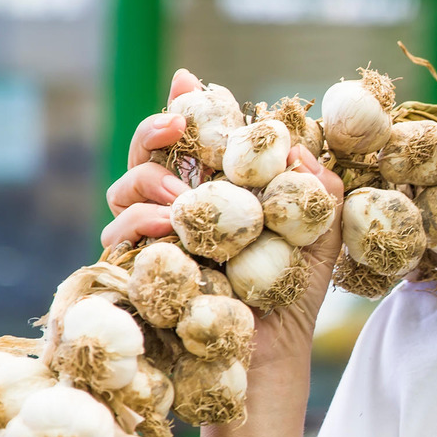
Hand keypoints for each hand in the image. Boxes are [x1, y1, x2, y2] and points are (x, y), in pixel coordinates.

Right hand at [99, 69, 344, 367]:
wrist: (270, 355)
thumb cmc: (292, 296)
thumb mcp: (320, 237)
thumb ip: (320, 190)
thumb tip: (298, 148)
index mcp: (218, 191)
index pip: (193, 139)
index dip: (186, 105)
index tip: (190, 81)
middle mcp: (178, 209)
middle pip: (145, 155)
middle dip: (154, 131)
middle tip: (177, 127)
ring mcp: (153, 240)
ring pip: (123, 190)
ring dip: (149, 181)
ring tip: (182, 196)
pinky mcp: (136, 271)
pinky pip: (116, 237)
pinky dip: (138, 223)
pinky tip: (165, 226)